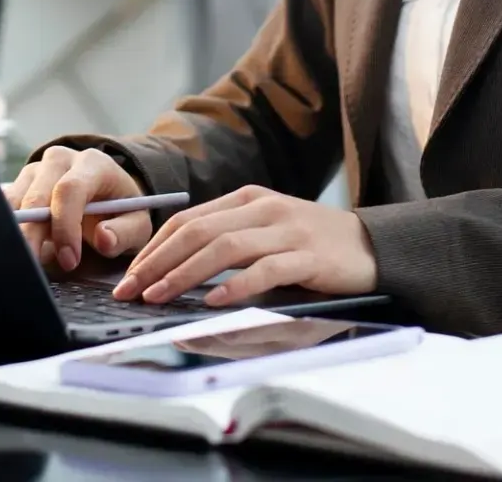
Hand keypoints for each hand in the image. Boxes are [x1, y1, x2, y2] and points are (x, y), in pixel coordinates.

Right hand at [4, 146, 148, 273]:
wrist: (107, 194)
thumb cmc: (121, 210)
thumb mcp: (137, 224)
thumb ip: (125, 233)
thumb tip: (104, 239)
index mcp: (93, 164)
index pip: (70, 190)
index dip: (65, 227)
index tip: (69, 260)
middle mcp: (61, 159)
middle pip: (36, 196)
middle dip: (34, 236)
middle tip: (38, 268)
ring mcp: (37, 169)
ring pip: (15, 201)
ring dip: (19, 233)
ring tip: (29, 260)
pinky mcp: (20, 182)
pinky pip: (4, 205)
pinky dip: (8, 228)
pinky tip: (16, 247)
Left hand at [113, 186, 377, 307]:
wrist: (372, 244)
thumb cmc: (311, 243)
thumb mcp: (265, 229)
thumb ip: (228, 237)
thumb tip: (174, 265)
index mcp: (247, 199)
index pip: (188, 220)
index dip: (154, 247)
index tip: (129, 275)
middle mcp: (263, 208)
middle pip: (198, 231)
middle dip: (159, 262)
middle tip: (132, 290)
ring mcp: (287, 230)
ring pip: (225, 248)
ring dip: (185, 274)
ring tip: (159, 296)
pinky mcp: (309, 257)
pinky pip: (265, 269)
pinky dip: (236, 285)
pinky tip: (213, 302)